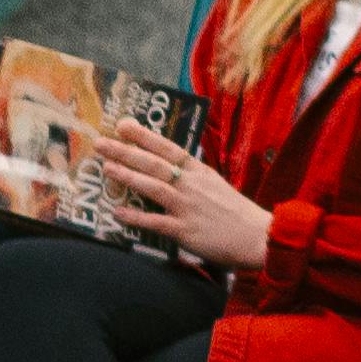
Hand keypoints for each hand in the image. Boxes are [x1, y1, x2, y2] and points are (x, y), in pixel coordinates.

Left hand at [115, 138, 275, 271]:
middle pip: (155, 164)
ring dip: (128, 176)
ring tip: (106, 167)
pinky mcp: (186, 230)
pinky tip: (117, 212)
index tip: (123, 124)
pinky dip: (136, 217)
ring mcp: (188, 207)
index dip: (144, 136)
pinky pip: (156, 222)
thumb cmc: (236, 213)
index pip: (168, 148)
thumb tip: (170, 168)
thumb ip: (192, 177)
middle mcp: (192, 185)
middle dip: (126, 152)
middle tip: (101, 143)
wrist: (259, 237)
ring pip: (153, 187)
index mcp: (199, 172)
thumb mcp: (215, 186)